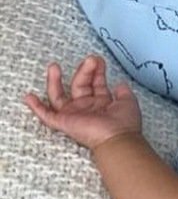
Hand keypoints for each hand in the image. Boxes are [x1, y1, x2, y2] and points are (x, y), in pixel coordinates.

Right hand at [24, 54, 141, 151]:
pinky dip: (36, 107)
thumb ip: (124, 92)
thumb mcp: (128, 102)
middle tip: (90, 59)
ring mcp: (74, 115)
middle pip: (79, 85)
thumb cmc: (125, 124)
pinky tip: (28, 97)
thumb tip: (120, 83)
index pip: (95, 84)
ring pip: (58, 96)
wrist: (118, 138)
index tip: (98, 60)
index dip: (96, 71)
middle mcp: (87, 109)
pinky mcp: (64, 122)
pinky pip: (46, 116)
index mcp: (102, 104)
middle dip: (84, 71)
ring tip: (54, 66)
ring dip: (55, 81)